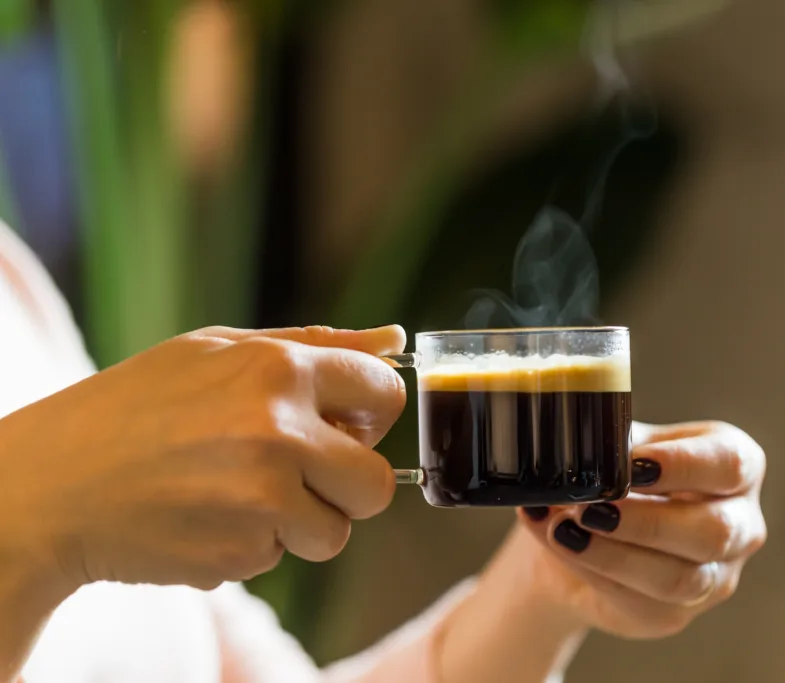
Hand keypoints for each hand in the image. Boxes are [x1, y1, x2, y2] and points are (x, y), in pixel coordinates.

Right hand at [0, 325, 406, 594]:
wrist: (54, 486)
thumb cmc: (137, 406)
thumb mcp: (217, 351)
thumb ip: (314, 345)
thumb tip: (396, 342)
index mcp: (278, 370)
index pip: (385, 394)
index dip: (370, 414)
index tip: (344, 424)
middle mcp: (278, 434)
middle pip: (376, 483)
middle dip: (348, 485)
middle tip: (301, 473)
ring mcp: (261, 500)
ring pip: (336, 531)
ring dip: (303, 522)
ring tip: (242, 495)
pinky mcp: (240, 554)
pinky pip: (283, 556)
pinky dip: (255, 544)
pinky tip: (208, 518)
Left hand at [517, 420, 765, 638]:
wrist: (578, 529)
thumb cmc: (611, 473)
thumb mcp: (616, 446)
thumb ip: (610, 444)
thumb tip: (585, 449)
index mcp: (734, 463)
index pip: (730, 464)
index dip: (682, 465)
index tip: (633, 466)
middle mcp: (739, 522)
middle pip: (714, 531)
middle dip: (647, 521)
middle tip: (592, 508)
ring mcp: (716, 575)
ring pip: (681, 579)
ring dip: (616, 555)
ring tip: (565, 531)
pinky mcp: (676, 612)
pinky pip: (645, 603)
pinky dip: (597, 573)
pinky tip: (566, 549)